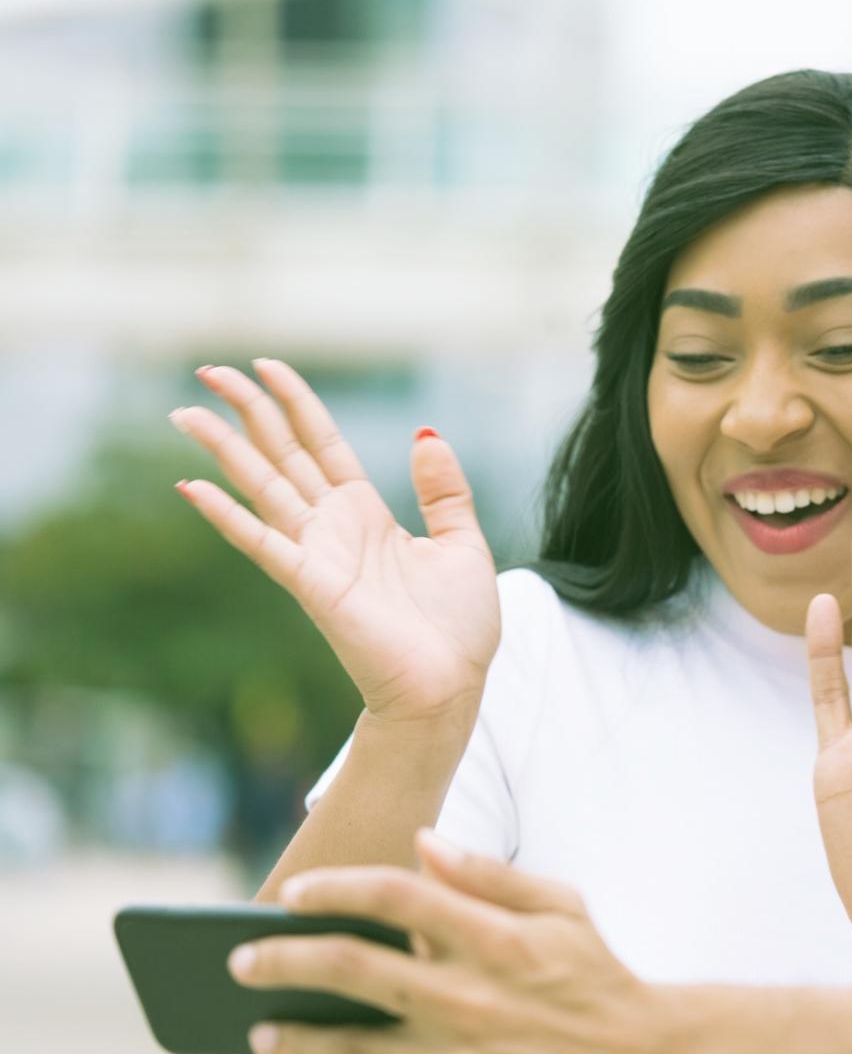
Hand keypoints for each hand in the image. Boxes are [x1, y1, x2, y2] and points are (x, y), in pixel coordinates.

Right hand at [170, 360, 499, 723]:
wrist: (451, 686)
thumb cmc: (458, 628)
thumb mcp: (463, 543)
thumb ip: (444, 491)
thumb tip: (427, 433)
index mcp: (368, 515)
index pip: (324, 445)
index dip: (297, 404)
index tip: (266, 366)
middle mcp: (334, 529)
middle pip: (282, 454)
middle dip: (248, 411)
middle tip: (208, 369)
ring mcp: (318, 555)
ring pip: (263, 487)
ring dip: (224, 449)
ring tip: (185, 412)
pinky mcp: (312, 585)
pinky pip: (262, 542)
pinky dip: (226, 515)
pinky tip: (190, 486)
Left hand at [233, 832, 681, 1053]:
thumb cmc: (597, 979)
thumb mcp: (562, 908)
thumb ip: (489, 874)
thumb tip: (423, 841)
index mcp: (497, 938)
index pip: (395, 895)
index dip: (335, 888)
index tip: (294, 893)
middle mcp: (471, 997)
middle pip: (351, 967)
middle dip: (282, 958)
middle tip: (241, 959)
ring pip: (350, 1041)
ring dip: (294, 1032)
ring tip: (260, 1029)